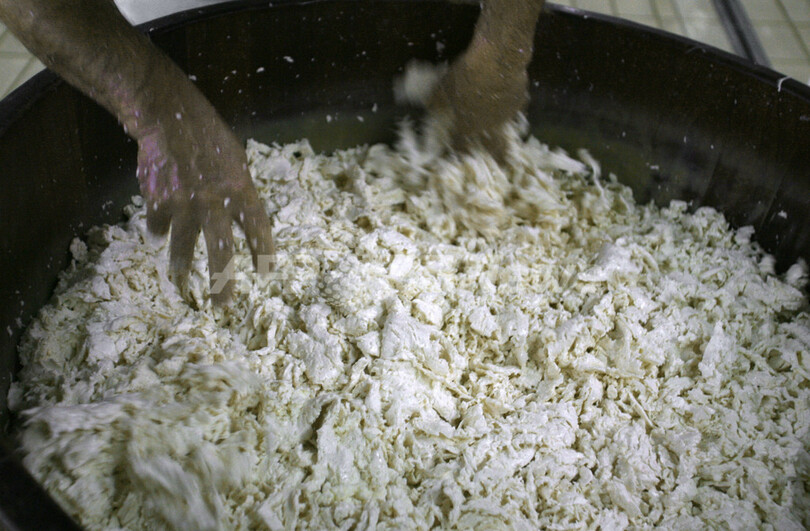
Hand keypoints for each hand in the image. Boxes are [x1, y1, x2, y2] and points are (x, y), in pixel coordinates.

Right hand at [137, 91, 273, 304]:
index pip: (258, 229)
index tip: (266, 272)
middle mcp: (215, 202)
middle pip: (221, 253)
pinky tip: (157, 236)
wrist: (168, 116)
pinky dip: (157, 233)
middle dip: (222, 283)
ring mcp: (185, 205)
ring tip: (180, 279)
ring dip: (182, 266)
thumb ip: (239, 192)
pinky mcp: (158, 202)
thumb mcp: (236, 160)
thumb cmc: (208, 137)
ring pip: (184, 248)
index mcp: (241, 190)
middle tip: (222, 306)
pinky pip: (157, 227)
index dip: (263, 252)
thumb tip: (241, 222)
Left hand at [428, 0, 544, 159]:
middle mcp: (490, 124)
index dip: (459, 150)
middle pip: (496, 146)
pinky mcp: (520, 98)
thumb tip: (429, 106)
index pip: (462, 144)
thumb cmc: (466, 75)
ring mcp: (508, 113)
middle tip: (503, 165)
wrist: (498, 59)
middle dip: (498, 156)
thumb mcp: (444, 87)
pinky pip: (516, 105)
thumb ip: (437, 99)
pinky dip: (513, 103)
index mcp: (469, 125)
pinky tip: (512, 97)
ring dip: (505, 127)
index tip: (459, 157)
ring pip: (507, 124)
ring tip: (508, 128)